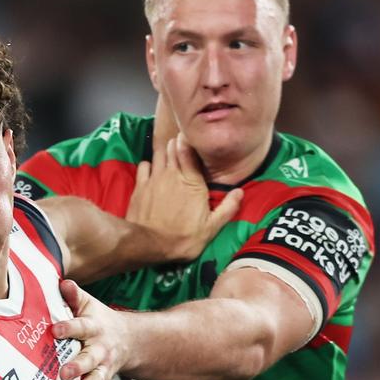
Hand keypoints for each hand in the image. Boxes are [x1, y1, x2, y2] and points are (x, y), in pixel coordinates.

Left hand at [53, 280, 128, 379]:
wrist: (128, 339)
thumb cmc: (99, 320)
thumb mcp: (89, 304)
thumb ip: (74, 295)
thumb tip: (63, 283)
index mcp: (94, 328)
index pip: (81, 326)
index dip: (69, 328)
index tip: (55, 330)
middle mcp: (100, 349)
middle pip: (90, 359)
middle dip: (78, 366)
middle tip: (64, 372)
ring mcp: (103, 368)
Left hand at [128, 100, 241, 261]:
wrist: (148, 244)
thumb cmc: (182, 238)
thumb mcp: (211, 228)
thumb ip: (227, 208)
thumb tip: (239, 192)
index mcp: (193, 182)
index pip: (191, 152)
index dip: (191, 141)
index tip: (192, 135)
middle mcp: (173, 175)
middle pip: (174, 148)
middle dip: (177, 142)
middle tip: (180, 139)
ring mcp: (154, 178)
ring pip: (159, 153)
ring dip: (164, 149)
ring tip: (168, 148)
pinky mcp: (139, 186)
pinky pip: (144, 165)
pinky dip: (149, 163)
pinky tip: (152, 168)